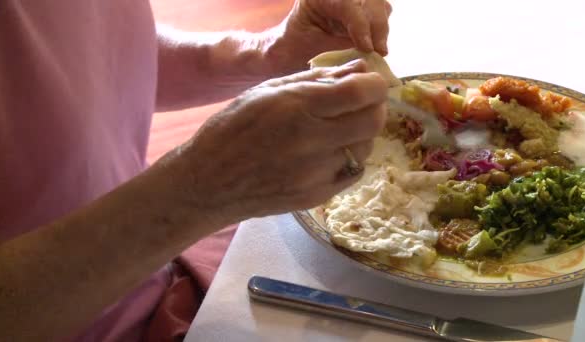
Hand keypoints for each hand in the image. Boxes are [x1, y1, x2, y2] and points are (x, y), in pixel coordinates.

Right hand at [164, 60, 387, 225]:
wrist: (209, 183)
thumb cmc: (232, 129)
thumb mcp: (267, 91)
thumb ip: (316, 78)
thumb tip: (359, 68)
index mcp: (296, 107)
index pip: (361, 92)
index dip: (375, 84)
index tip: (370, 83)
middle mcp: (311, 141)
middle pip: (373, 121)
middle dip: (374, 107)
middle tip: (360, 105)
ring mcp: (316, 173)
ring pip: (366, 147)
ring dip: (361, 134)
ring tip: (337, 130)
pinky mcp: (317, 196)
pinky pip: (354, 172)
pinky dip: (350, 158)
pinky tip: (330, 153)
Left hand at [269, 0, 392, 72]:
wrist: (290, 49)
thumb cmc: (296, 48)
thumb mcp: (314, 47)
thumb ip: (341, 47)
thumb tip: (369, 52)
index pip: (348, 4)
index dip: (361, 25)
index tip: (367, 48)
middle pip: (370, 0)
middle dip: (377, 25)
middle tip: (379, 51)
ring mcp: (351, 0)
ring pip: (379, 5)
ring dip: (381, 27)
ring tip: (378, 50)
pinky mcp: (361, 8)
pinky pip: (381, 13)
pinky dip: (380, 29)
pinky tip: (375, 46)